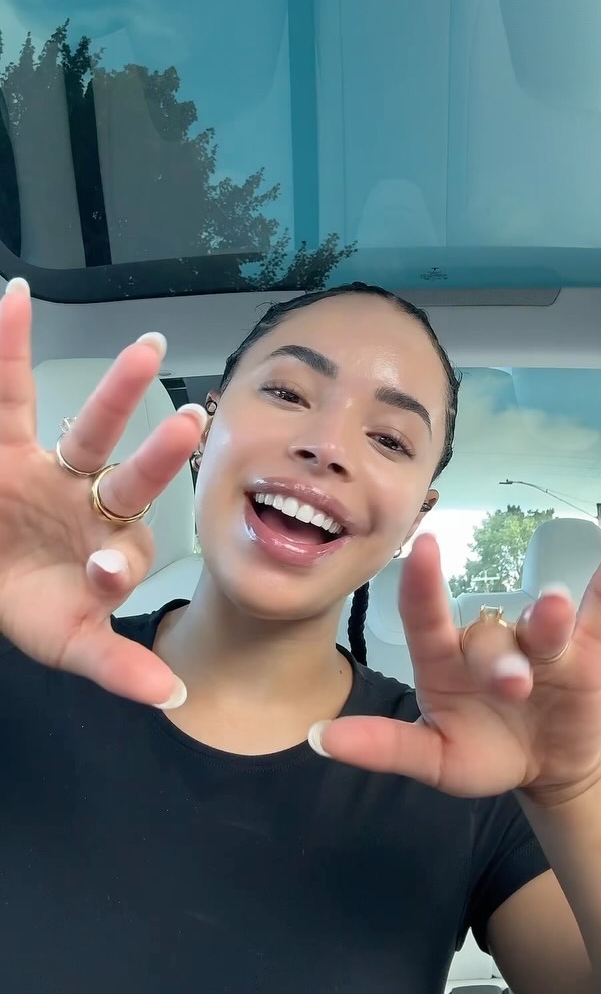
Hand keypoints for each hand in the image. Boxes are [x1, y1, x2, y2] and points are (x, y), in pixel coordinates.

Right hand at [0, 278, 204, 704]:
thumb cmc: (37, 607)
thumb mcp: (70, 645)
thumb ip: (118, 669)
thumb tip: (177, 697)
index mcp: (110, 551)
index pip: (122, 554)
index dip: (114, 561)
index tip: (102, 571)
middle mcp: (93, 504)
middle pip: (127, 475)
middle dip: (158, 454)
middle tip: (190, 425)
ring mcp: (54, 471)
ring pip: (88, 427)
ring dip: (118, 391)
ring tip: (148, 349)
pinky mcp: (8, 446)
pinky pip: (8, 393)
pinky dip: (6, 347)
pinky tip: (11, 297)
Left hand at [314, 491, 600, 803]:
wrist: (546, 769)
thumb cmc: (485, 753)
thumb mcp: (435, 759)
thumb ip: (384, 748)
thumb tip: (318, 739)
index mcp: (444, 662)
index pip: (426, 619)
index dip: (423, 587)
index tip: (422, 548)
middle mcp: (489, 641)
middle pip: (490, 637)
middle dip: (502, 661)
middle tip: (514, 685)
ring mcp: (541, 638)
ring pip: (542, 622)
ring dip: (547, 622)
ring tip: (553, 615)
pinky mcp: (588, 643)